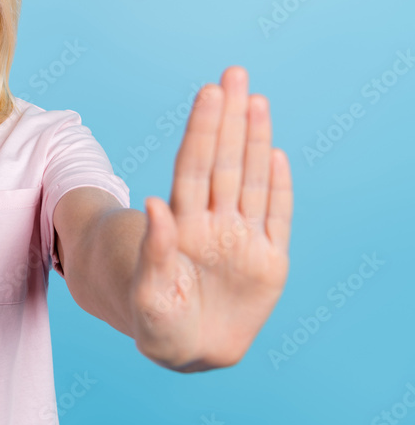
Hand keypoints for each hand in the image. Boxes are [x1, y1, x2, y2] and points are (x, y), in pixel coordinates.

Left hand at [129, 66, 292, 371]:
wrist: (187, 350)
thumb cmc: (157, 321)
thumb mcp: (147, 291)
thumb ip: (153, 249)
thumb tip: (152, 203)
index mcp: (182, 225)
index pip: (193, 168)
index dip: (200, 132)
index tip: (208, 95)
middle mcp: (213, 223)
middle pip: (222, 162)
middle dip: (228, 119)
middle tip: (233, 74)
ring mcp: (242, 239)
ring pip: (250, 180)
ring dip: (253, 141)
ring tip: (256, 100)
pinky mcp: (269, 263)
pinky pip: (276, 218)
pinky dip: (277, 188)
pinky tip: (275, 153)